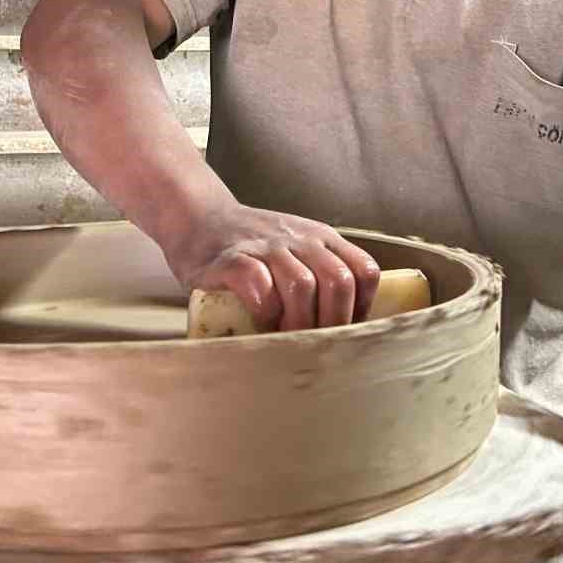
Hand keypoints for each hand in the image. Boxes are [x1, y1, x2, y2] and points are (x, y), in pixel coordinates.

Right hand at [156, 201, 380, 330]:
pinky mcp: (231, 259)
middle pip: (338, 282)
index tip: (344, 332)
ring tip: (285, 337)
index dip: (361, 308)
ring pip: (301, 285)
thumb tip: (346, 332)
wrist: (198, 218)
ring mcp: (265, 246)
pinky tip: (258, 319)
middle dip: (331, 322)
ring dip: (297, 321)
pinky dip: (264, 309)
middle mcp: (299, 239)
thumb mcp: (295, 251)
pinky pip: (258, 283)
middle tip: (315, 344)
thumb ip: (321, 276)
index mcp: (321, 239)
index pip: (364, 271)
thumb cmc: (250, 248)